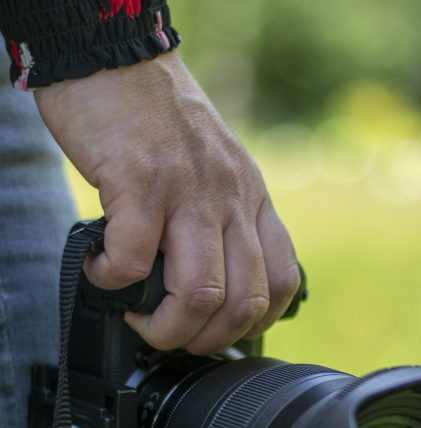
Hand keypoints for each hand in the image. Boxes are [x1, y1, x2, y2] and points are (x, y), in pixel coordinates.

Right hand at [34, 51, 299, 353]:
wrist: (118, 58)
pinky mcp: (139, 182)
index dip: (254, 323)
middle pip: (244, 302)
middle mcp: (231, 199)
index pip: (282, 281)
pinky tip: (103, 270)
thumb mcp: (219, 170)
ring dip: (167, 325)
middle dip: (207, 339)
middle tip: (173, 333)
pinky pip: (134, 260)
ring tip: (139, 316)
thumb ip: (225, 220)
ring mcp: (188, 191)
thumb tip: (212, 282)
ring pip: (201, 294)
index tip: (219, 331)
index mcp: (252, 200)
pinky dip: (114, 280)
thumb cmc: (161, 122)